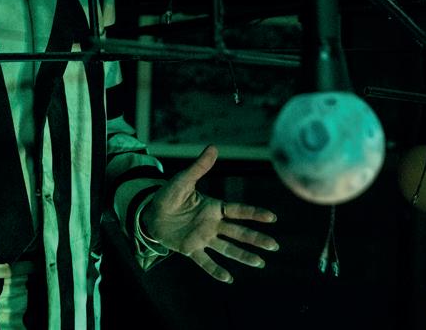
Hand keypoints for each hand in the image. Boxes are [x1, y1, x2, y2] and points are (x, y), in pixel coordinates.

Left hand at [142, 145, 278, 282]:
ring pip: (227, 248)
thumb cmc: (168, 195)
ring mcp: (203, 238)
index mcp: (213, 207)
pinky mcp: (190, 249)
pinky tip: (228, 279)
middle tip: (274, 246)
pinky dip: (215, 270)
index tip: (272, 217)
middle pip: (238, 232)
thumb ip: (199, 167)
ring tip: (260, 263)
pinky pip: (205, 261)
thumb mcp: (182, 180)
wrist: (150, 213)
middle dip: (256, 239)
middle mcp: (212, 224)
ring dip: (243, 256)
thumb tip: (214, 147)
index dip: (254, 213)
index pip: (238, 211)